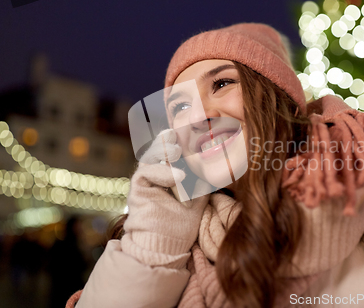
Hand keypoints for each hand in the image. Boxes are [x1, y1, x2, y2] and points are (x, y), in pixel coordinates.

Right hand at [122, 129, 209, 265]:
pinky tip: (179, 176)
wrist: (167, 247)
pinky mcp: (137, 189)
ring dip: (165, 150)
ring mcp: (146, 180)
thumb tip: (213, 164)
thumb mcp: (199, 198)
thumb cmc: (184, 225)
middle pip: (161, 148)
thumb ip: (203, 181)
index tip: (192, 128)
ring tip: (179, 150)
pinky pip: (145, 172)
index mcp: (171, 173)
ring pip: (151, 156)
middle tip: (181, 131)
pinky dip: (161, 171)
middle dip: (170, 138)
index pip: (174, 150)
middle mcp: (157, 174)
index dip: (179, 137)